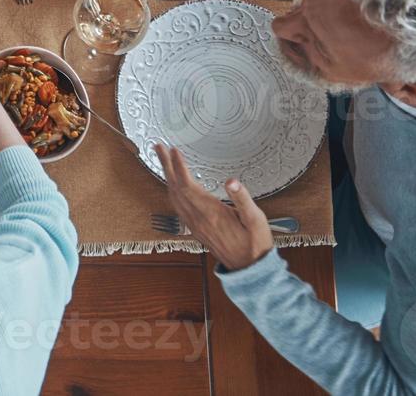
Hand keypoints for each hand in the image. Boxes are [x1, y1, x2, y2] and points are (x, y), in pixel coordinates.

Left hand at [156, 144, 273, 270]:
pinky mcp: (194, 228)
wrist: (249, 269)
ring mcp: (194, 224)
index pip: (187, 185)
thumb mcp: (256, 220)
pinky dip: (171, 190)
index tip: (174, 150)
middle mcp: (198, 218)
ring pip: (173, 196)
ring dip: (166, 176)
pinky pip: (177, 206)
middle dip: (166, 165)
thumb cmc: (255, 244)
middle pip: (175, 187)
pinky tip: (171, 184)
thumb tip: (232, 181)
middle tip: (158, 146)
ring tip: (162, 159)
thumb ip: (243, 199)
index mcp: (211, 213)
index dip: (178, 166)